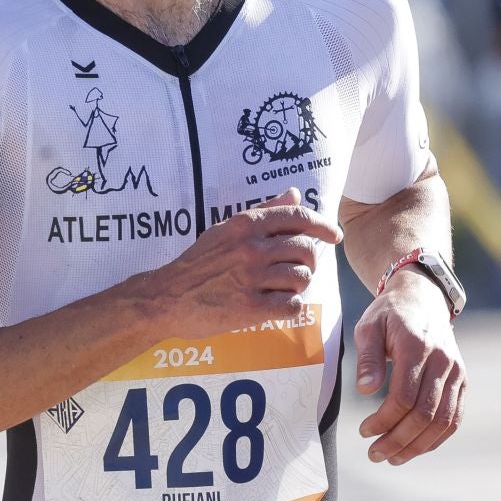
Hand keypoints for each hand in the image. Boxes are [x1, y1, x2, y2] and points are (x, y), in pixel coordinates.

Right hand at [149, 187, 342, 336]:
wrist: (166, 298)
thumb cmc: (197, 264)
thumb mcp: (225, 230)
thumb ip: (263, 212)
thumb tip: (295, 193)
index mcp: (245, 225)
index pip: (297, 216)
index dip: (323, 225)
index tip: (334, 236)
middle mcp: (251, 247)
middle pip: (306, 249)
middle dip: (308, 262)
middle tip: (296, 269)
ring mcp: (251, 278)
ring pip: (302, 278)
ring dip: (297, 285)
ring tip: (280, 288)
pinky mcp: (251, 307)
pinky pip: (292, 305)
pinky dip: (289, 306)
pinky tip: (275, 305)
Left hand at [354, 270, 465, 463]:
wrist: (422, 299)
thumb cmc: (389, 315)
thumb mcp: (369, 327)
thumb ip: (367, 358)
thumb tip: (365, 389)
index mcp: (417, 347)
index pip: (404, 396)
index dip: (384, 420)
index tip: (363, 432)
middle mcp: (443, 362)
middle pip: (425, 413)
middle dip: (398, 440)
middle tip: (375, 454)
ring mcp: (457, 373)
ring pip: (443, 421)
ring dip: (418, 445)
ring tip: (392, 458)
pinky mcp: (462, 381)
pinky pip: (454, 417)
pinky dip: (436, 438)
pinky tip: (414, 448)